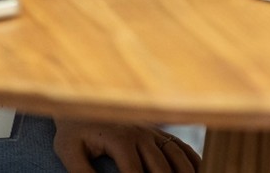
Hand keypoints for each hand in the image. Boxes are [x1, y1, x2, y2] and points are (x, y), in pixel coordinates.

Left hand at [54, 120, 199, 172]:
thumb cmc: (73, 132)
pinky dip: (192, 159)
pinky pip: (180, 146)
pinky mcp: (156, 132)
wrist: (82, 103)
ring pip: (176, 156)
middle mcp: (141, 134)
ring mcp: (152, 132)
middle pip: (161, 167)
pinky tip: (200, 171)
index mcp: (120, 139)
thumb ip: (81, 172)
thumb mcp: (68, 151)